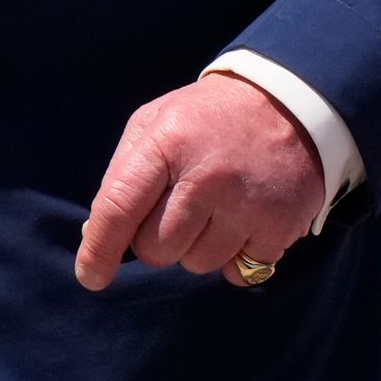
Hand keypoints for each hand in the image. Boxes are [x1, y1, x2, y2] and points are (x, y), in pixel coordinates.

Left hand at [75, 71, 328, 289]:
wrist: (289, 103)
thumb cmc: (206, 120)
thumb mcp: (156, 123)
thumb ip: (122, 176)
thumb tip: (93, 238)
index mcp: (167, 142)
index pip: (119, 207)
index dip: (99, 249)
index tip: (91, 277)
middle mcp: (207, 175)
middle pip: (156, 249)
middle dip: (157, 240)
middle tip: (179, 209)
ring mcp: (246, 202)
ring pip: (197, 264)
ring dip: (198, 247)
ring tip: (216, 209)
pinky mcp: (279, 225)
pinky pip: (239, 273)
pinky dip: (236, 257)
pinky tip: (243, 221)